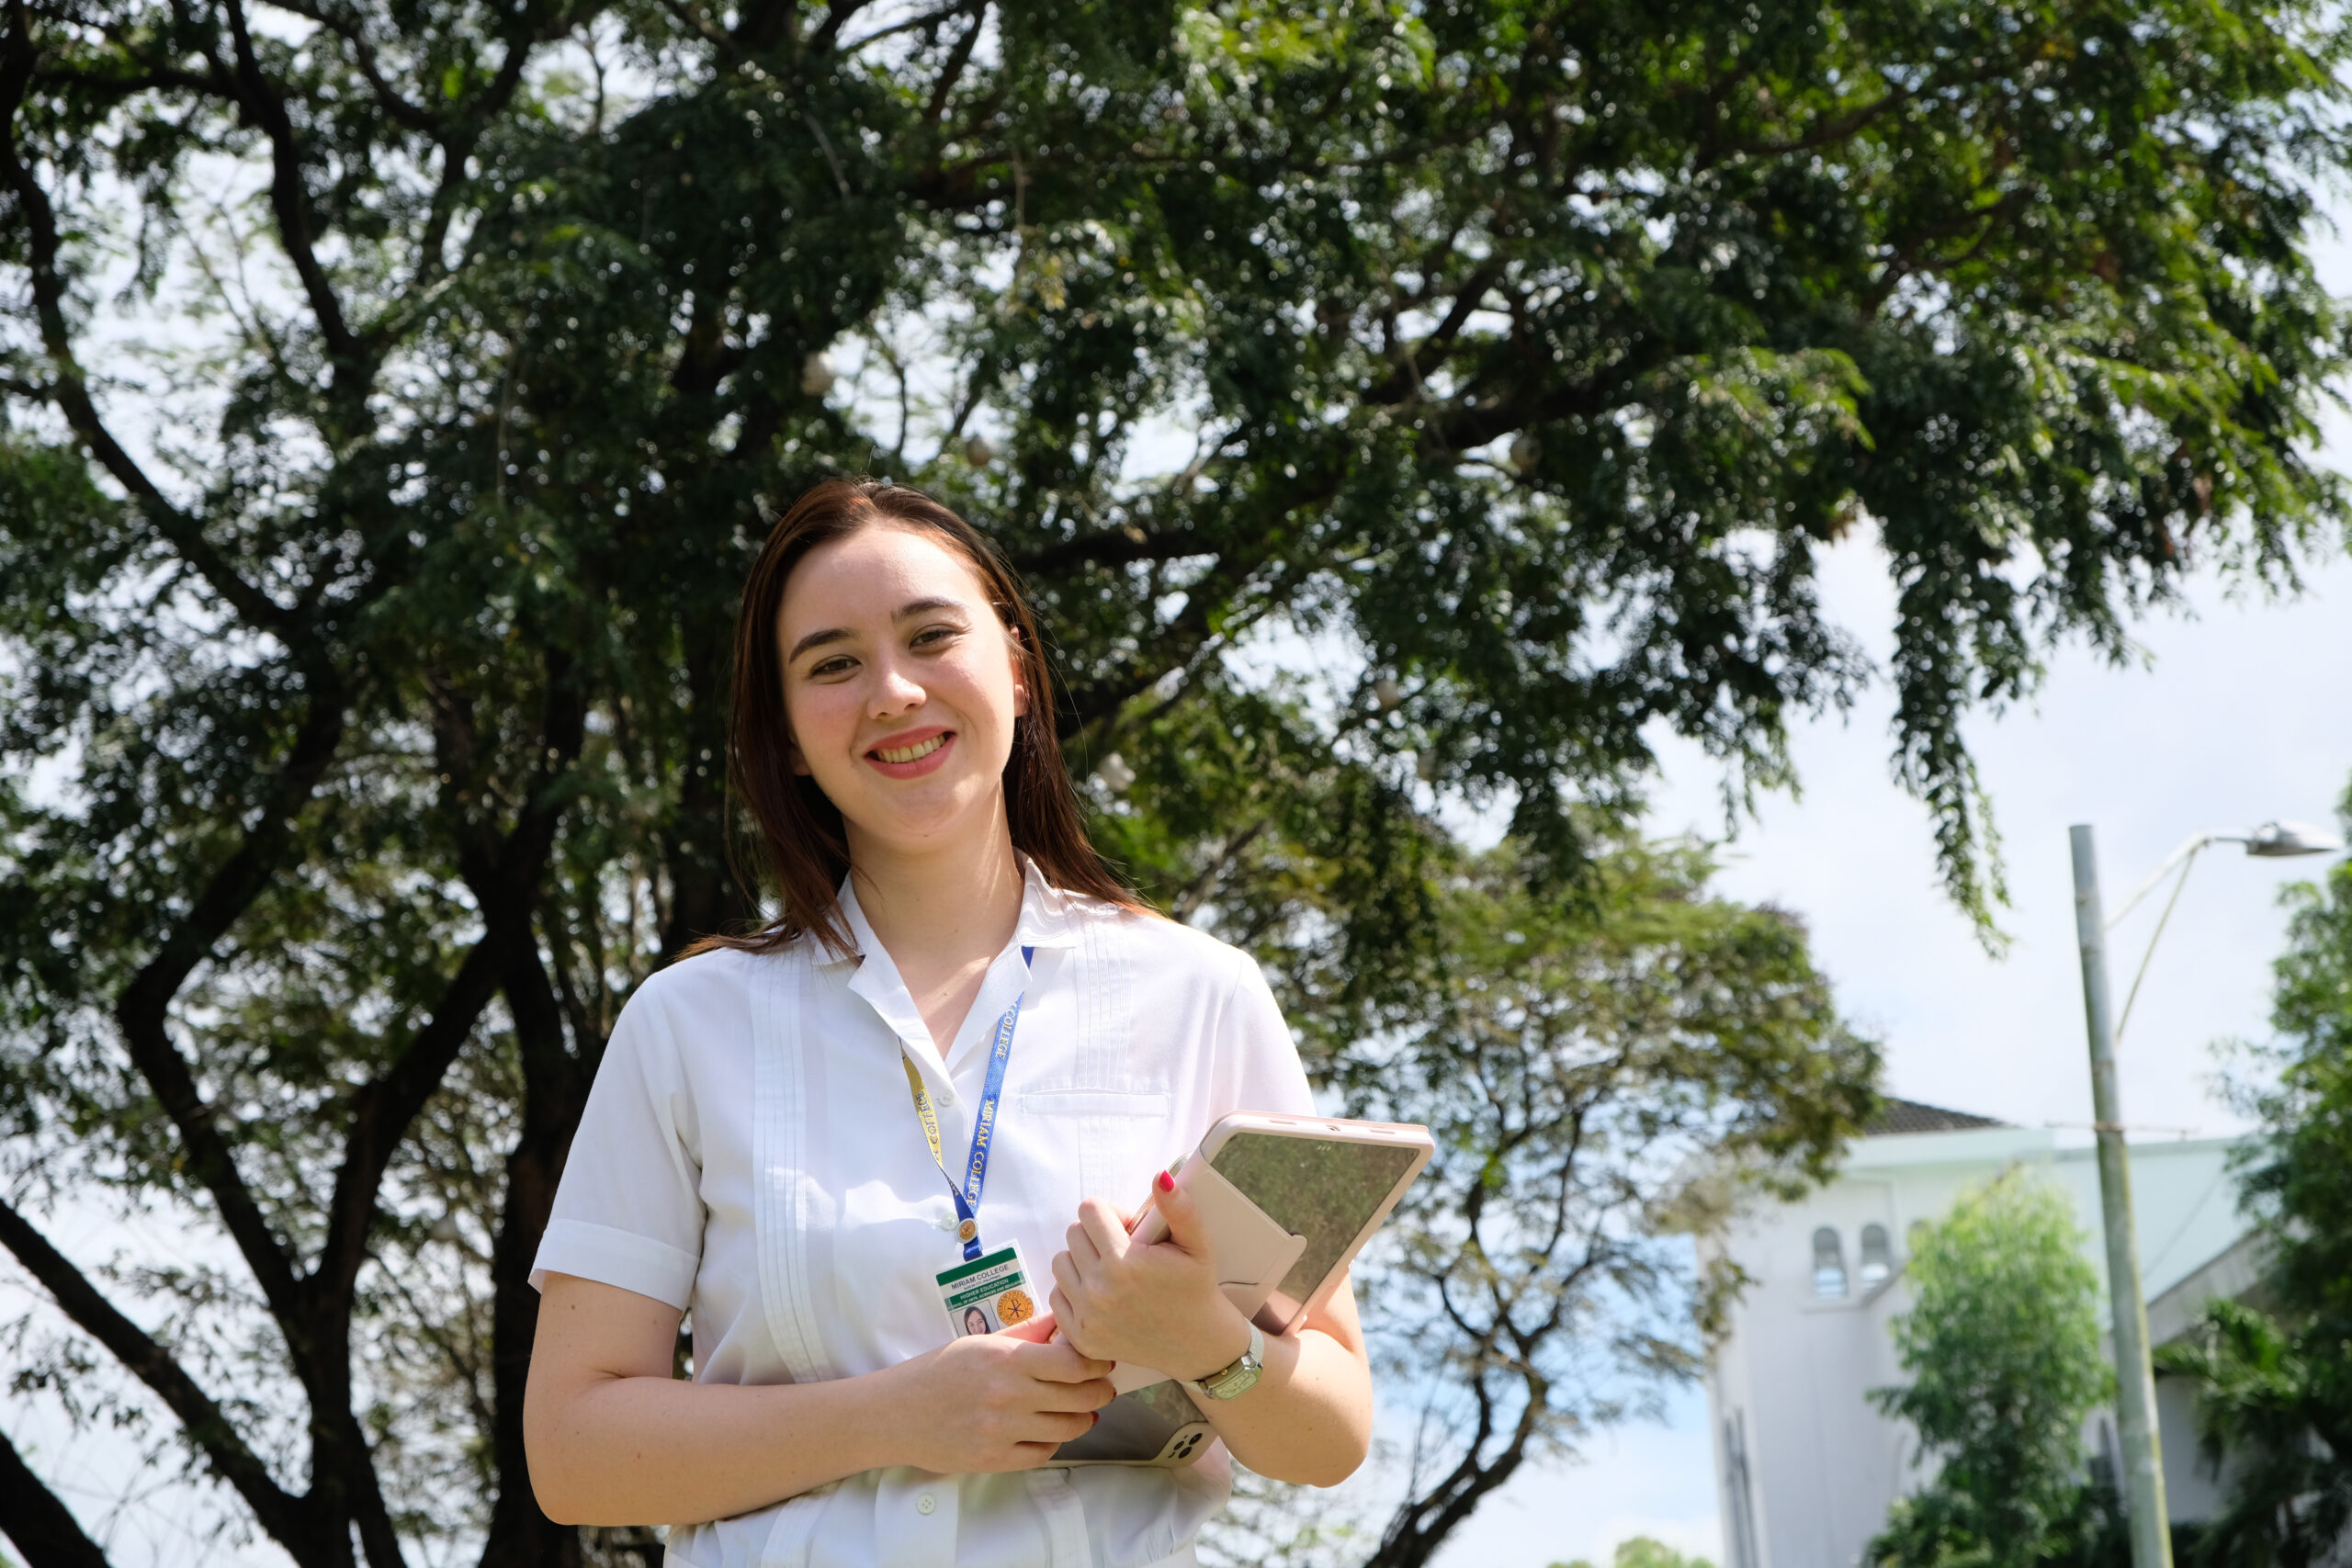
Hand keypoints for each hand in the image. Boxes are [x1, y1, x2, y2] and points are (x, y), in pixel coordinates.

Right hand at [879, 1333, 1113, 1472]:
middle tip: (1103, 1387)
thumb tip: (1064, 1321)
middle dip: (1099, 1391)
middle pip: (1079, 1397)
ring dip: (1082, 1419)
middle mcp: (1009, 1395)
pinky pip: (1043, 1453)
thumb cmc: (940, 1371)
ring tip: (1084, 1410)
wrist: (897, 1412)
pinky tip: (1051, 1431)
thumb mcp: (982, 1342)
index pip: (1073, 1362)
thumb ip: (1026, 1333)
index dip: (1097, 1362)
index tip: (1103, 1361)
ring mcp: (1002, 1431)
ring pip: (1067, 1428)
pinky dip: (1054, 1442)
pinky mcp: (995, 1459)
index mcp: (1007, 1359)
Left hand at [1048, 1174, 1252, 1380]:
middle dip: (1096, 1234)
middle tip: (1123, 1250)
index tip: (1128, 1229)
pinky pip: (1056, 1295)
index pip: (1089, 1210)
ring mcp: (1086, 1316)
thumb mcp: (1196, 1244)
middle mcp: (1098, 1290)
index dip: (1110, 1213)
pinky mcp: (1079, 1337)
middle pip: (1073, 1233)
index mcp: (1124, 1262)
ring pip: (1061, 1262)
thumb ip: (1178, 1208)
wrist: (1196, 1344)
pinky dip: (1074, 1289)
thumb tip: (1160, 1177)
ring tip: (1111, 1270)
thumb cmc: (1195, 1288)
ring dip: (1082, 1260)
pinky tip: (1101, 1294)